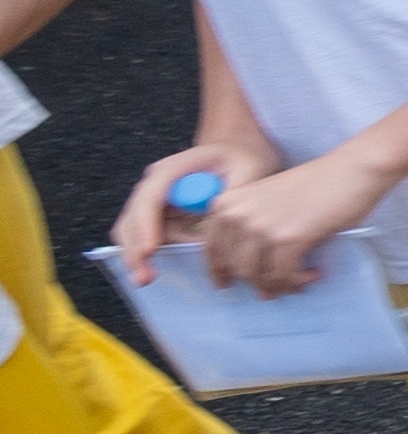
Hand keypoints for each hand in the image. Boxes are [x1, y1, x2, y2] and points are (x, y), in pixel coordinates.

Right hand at [118, 136, 280, 284]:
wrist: (236, 154)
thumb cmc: (243, 161)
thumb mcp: (249, 170)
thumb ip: (236, 192)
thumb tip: (222, 222)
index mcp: (174, 169)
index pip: (151, 196)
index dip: (147, 224)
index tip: (150, 249)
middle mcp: (156, 185)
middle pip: (133, 217)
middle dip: (135, 248)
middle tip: (145, 277)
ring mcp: (154, 202)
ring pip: (132, 232)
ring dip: (137, 256)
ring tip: (148, 279)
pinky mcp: (159, 218)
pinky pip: (145, 239)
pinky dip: (147, 256)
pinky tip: (157, 272)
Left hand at [184, 147, 392, 295]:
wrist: (352, 169)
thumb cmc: (317, 183)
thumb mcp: (267, 199)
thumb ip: (251, 224)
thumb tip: (249, 265)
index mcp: (228, 203)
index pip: (212, 249)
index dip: (218, 272)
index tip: (225, 285)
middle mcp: (238, 214)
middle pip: (236, 268)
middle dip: (257, 282)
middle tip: (275, 289)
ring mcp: (262, 226)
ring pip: (258, 275)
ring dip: (279, 285)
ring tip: (298, 282)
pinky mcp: (289, 238)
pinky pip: (284, 274)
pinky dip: (298, 281)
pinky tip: (312, 274)